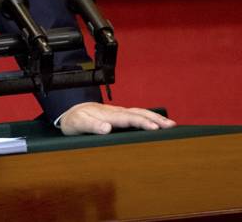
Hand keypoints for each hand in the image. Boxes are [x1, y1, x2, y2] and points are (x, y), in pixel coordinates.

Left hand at [58, 102, 175, 135]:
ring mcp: (117, 112)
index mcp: (107, 115)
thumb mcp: (77, 124)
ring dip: (155, 117)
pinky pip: (136, 114)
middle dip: (155, 119)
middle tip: (171, 126)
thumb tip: (107, 128)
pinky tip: (156, 122)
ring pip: (139, 112)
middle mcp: (115, 112)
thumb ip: (91, 126)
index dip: (142, 123)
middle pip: (138, 113)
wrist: (70, 112)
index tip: (155, 129)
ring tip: (170, 124)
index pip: (128, 119)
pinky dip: (148, 117)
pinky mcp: (118, 115)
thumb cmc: (74, 120)